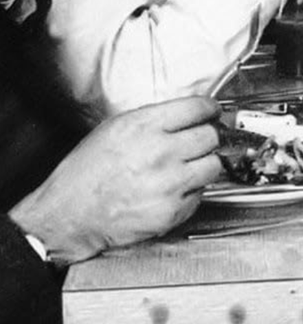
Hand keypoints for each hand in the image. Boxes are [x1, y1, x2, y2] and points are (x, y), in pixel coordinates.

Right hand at [8, 96, 221, 263]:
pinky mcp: (172, 211)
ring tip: (187, 168)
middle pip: (211, 136)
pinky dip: (192, 191)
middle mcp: (160, 153)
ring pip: (214, 165)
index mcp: (144, 127)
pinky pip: (201, 194)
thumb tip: (185, 115)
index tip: (211, 112)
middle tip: (198, 142)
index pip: (198, 108)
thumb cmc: (84, 175)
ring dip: (204, 165)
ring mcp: (169, 184)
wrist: (68, 216)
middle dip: (207, 137)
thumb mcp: (113, 130)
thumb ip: (153, 120)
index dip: (209, 109)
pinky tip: (173, 190)